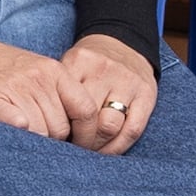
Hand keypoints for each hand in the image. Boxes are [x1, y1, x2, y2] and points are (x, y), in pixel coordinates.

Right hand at [0, 16, 86, 141]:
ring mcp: (15, 87)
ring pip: (40, 132)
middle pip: (61, 128)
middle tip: (37, 145)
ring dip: (31, 144)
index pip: (86, 109)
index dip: (86, 134)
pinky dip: (16, 132)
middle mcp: (39, 78)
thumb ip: (55, 94)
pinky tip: (13, 134)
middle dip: (52, 142)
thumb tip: (74, 132)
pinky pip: (15, 123)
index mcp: (54, 72)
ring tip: (19, 141)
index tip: (77, 146)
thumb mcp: (34, 70)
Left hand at [56, 31, 160, 155]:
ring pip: (108, 127)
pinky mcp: (146, 93)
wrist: (124, 44)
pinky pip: (132, 130)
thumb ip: (59, 91)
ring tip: (90, 150)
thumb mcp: (70, 67)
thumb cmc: (90, 66)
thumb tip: (48, 130)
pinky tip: (108, 151)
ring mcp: (127, 81)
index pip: (64, 102)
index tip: (56, 139)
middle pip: (86, 117)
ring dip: (97, 147)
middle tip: (72, 148)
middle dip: (78, 140)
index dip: (58, 128)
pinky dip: (118, 147)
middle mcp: (103, 70)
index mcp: (79, 61)